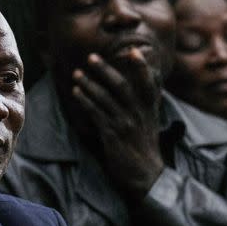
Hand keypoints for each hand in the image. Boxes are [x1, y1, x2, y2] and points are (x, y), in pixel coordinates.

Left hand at [72, 50, 164, 196]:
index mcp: (150, 108)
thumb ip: (142, 105)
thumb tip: (134, 88)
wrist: (145, 175)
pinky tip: (76, 93)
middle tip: (91, 57)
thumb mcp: (149, 123)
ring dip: (89, 84)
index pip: (148, 82)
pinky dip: (85, 101)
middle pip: (121, 85)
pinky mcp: (113, 134)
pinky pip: (96, 113)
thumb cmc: (144, 147)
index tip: (132, 51)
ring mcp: (126, 123)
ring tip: (77, 73)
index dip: (141, 66)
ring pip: (105, 97)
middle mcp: (139, 113)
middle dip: (105, 70)